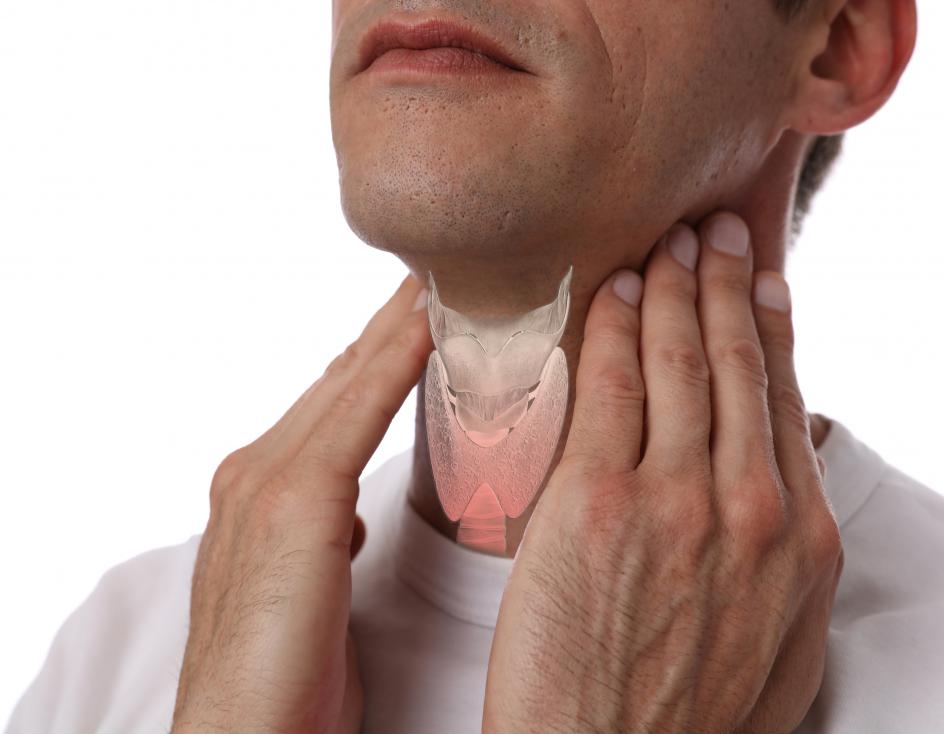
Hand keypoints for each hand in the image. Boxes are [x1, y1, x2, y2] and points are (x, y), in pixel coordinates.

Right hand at [171, 275, 430, 732]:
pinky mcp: (292, 503)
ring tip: (446, 277)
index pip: (334, 404)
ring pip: (351, 380)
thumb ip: (323, 541)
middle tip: (440, 273)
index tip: (424, 313)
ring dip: (400, 326)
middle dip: (392, 324)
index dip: (379, 354)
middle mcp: (256, 471)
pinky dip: (396, 363)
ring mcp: (267, 481)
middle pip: (342, 378)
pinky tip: (431, 325)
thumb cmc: (283, 682)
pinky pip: (358, 412)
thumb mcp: (310, 592)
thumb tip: (346, 522)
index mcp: (262, 492)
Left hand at [484, 212, 841, 732]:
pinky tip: (613, 290)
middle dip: (726, 282)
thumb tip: (788, 501)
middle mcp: (749, 505)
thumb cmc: (688, 720)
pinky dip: (614, 327)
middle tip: (717, 230)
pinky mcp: (596, 502)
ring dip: (674, 287)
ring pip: (679, 360)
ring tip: (668, 243)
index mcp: (799, 537)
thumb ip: (790, 563)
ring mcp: (674, 498)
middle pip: (737, 362)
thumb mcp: (783, 646)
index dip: (770, 327)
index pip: (784, 399)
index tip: (762, 281)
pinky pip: (609, 386)